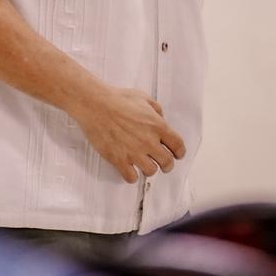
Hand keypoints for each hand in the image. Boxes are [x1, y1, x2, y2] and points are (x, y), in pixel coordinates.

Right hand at [71, 85, 185, 183]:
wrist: (96, 105)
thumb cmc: (117, 99)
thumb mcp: (143, 98)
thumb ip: (156, 110)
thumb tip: (160, 119)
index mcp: (157, 126)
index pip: (178, 145)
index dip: (179, 152)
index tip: (177, 155)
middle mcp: (149, 141)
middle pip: (167, 162)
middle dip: (167, 164)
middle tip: (164, 164)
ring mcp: (134, 152)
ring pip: (151, 171)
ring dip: (150, 169)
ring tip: (145, 165)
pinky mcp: (119, 159)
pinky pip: (132, 177)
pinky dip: (132, 176)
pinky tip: (130, 169)